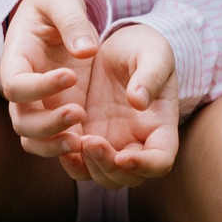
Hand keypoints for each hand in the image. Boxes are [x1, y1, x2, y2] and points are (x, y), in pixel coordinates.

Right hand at [0, 0, 102, 162]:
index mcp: (16, 60)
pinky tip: (89, 146)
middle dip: (47, 123)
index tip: (71, 76)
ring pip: (32, 138)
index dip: (39, 86)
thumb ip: (72, 21)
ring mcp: (37, 104)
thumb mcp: (61, 0)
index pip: (16, 84)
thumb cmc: (54, 4)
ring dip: (53, 144)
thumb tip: (85, 51)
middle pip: (21, 119)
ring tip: (82, 141)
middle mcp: (22, 88)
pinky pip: (52, 141)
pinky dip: (65, 149)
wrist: (54, 17)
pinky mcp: (55, 113)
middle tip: (79, 112)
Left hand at [71, 24, 178, 185]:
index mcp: (160, 126)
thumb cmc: (142, 47)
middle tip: (91, 141)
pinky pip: (78, 163)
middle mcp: (136, 141)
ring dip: (89, 167)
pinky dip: (70, 161)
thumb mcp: (152, 52)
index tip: (123, 155)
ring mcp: (110, 142)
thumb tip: (138, 102)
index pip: (160, 161)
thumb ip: (149, 75)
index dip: (145, 165)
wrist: (115, 43)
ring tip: (76, 140)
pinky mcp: (85, 136)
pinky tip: (60, 141)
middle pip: (128, 177)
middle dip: (109, 167)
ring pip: (102, 176)